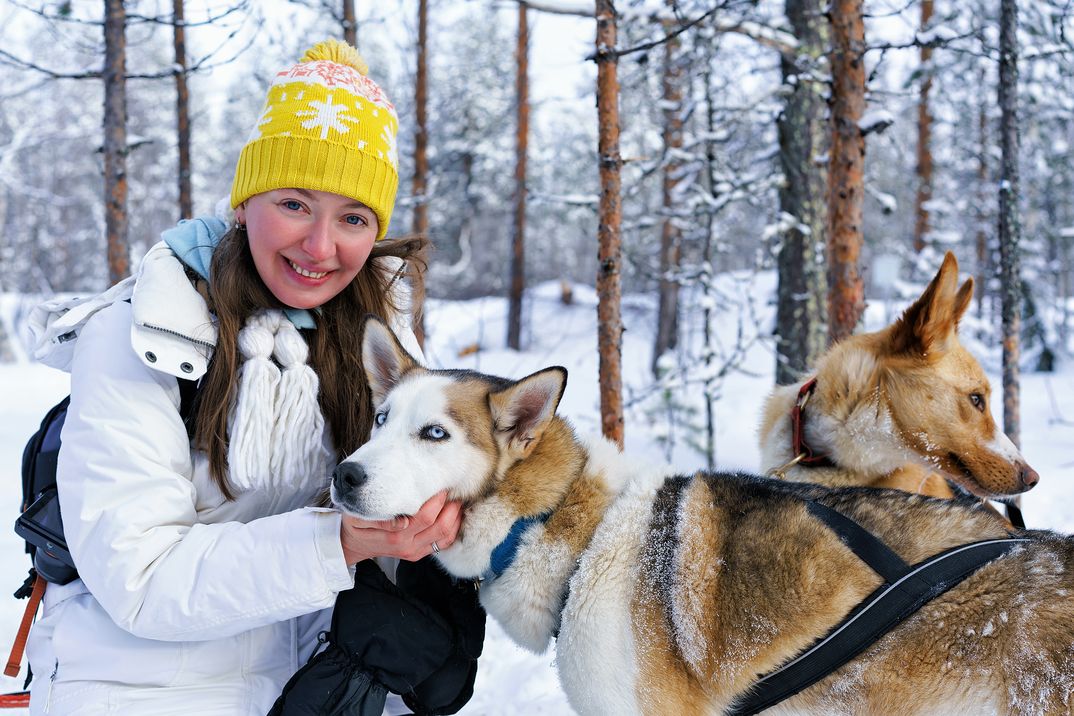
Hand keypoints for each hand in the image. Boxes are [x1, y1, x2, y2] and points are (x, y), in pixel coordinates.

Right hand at [339, 490, 462, 564]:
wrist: (352, 545)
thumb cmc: (356, 525)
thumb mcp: (358, 518)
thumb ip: (378, 519)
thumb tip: (401, 521)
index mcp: (395, 536)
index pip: (425, 517)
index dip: (437, 500)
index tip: (440, 483)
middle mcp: (407, 546)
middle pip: (440, 526)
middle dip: (450, 506)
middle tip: (452, 488)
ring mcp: (415, 551)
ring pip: (445, 537)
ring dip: (455, 518)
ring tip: (456, 499)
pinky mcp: (419, 553)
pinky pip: (443, 544)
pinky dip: (453, 529)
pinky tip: (454, 515)